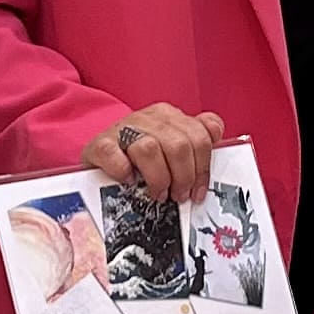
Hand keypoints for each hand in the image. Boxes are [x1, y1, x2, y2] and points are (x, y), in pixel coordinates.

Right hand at [84, 103, 225, 202]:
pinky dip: (124, 171)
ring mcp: (122, 129)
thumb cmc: (136, 157)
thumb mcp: (168, 146)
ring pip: (151, 149)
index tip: (198, 191)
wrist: (97, 157)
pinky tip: (129, 181)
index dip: (203, 168)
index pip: (200, 135)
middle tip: (178, 196)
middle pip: (179, 145)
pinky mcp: (100, 144)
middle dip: (183, 177)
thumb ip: (194, 140)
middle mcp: (148, 118)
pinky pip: (115, 154)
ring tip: (158, 194)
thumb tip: (217, 133)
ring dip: (158, 178)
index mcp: (169, 116)